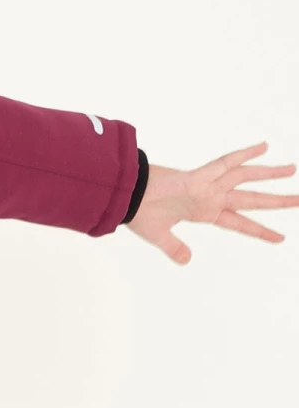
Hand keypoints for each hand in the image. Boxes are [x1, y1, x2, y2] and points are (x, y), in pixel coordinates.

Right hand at [129, 141, 298, 263]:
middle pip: (251, 199)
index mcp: (204, 212)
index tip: (279, 237)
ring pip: (245, 178)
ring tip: (293, 169)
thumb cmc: (138, 213)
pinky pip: (225, 163)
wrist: (125, 198)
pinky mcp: (198, 177)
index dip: (259, 230)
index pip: (239, 223)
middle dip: (277, 200)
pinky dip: (244, 155)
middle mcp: (211, 197)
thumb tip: (187, 261)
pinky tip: (264, 147)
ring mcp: (207, 186)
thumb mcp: (159, 236)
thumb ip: (175, 248)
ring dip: (270, 174)